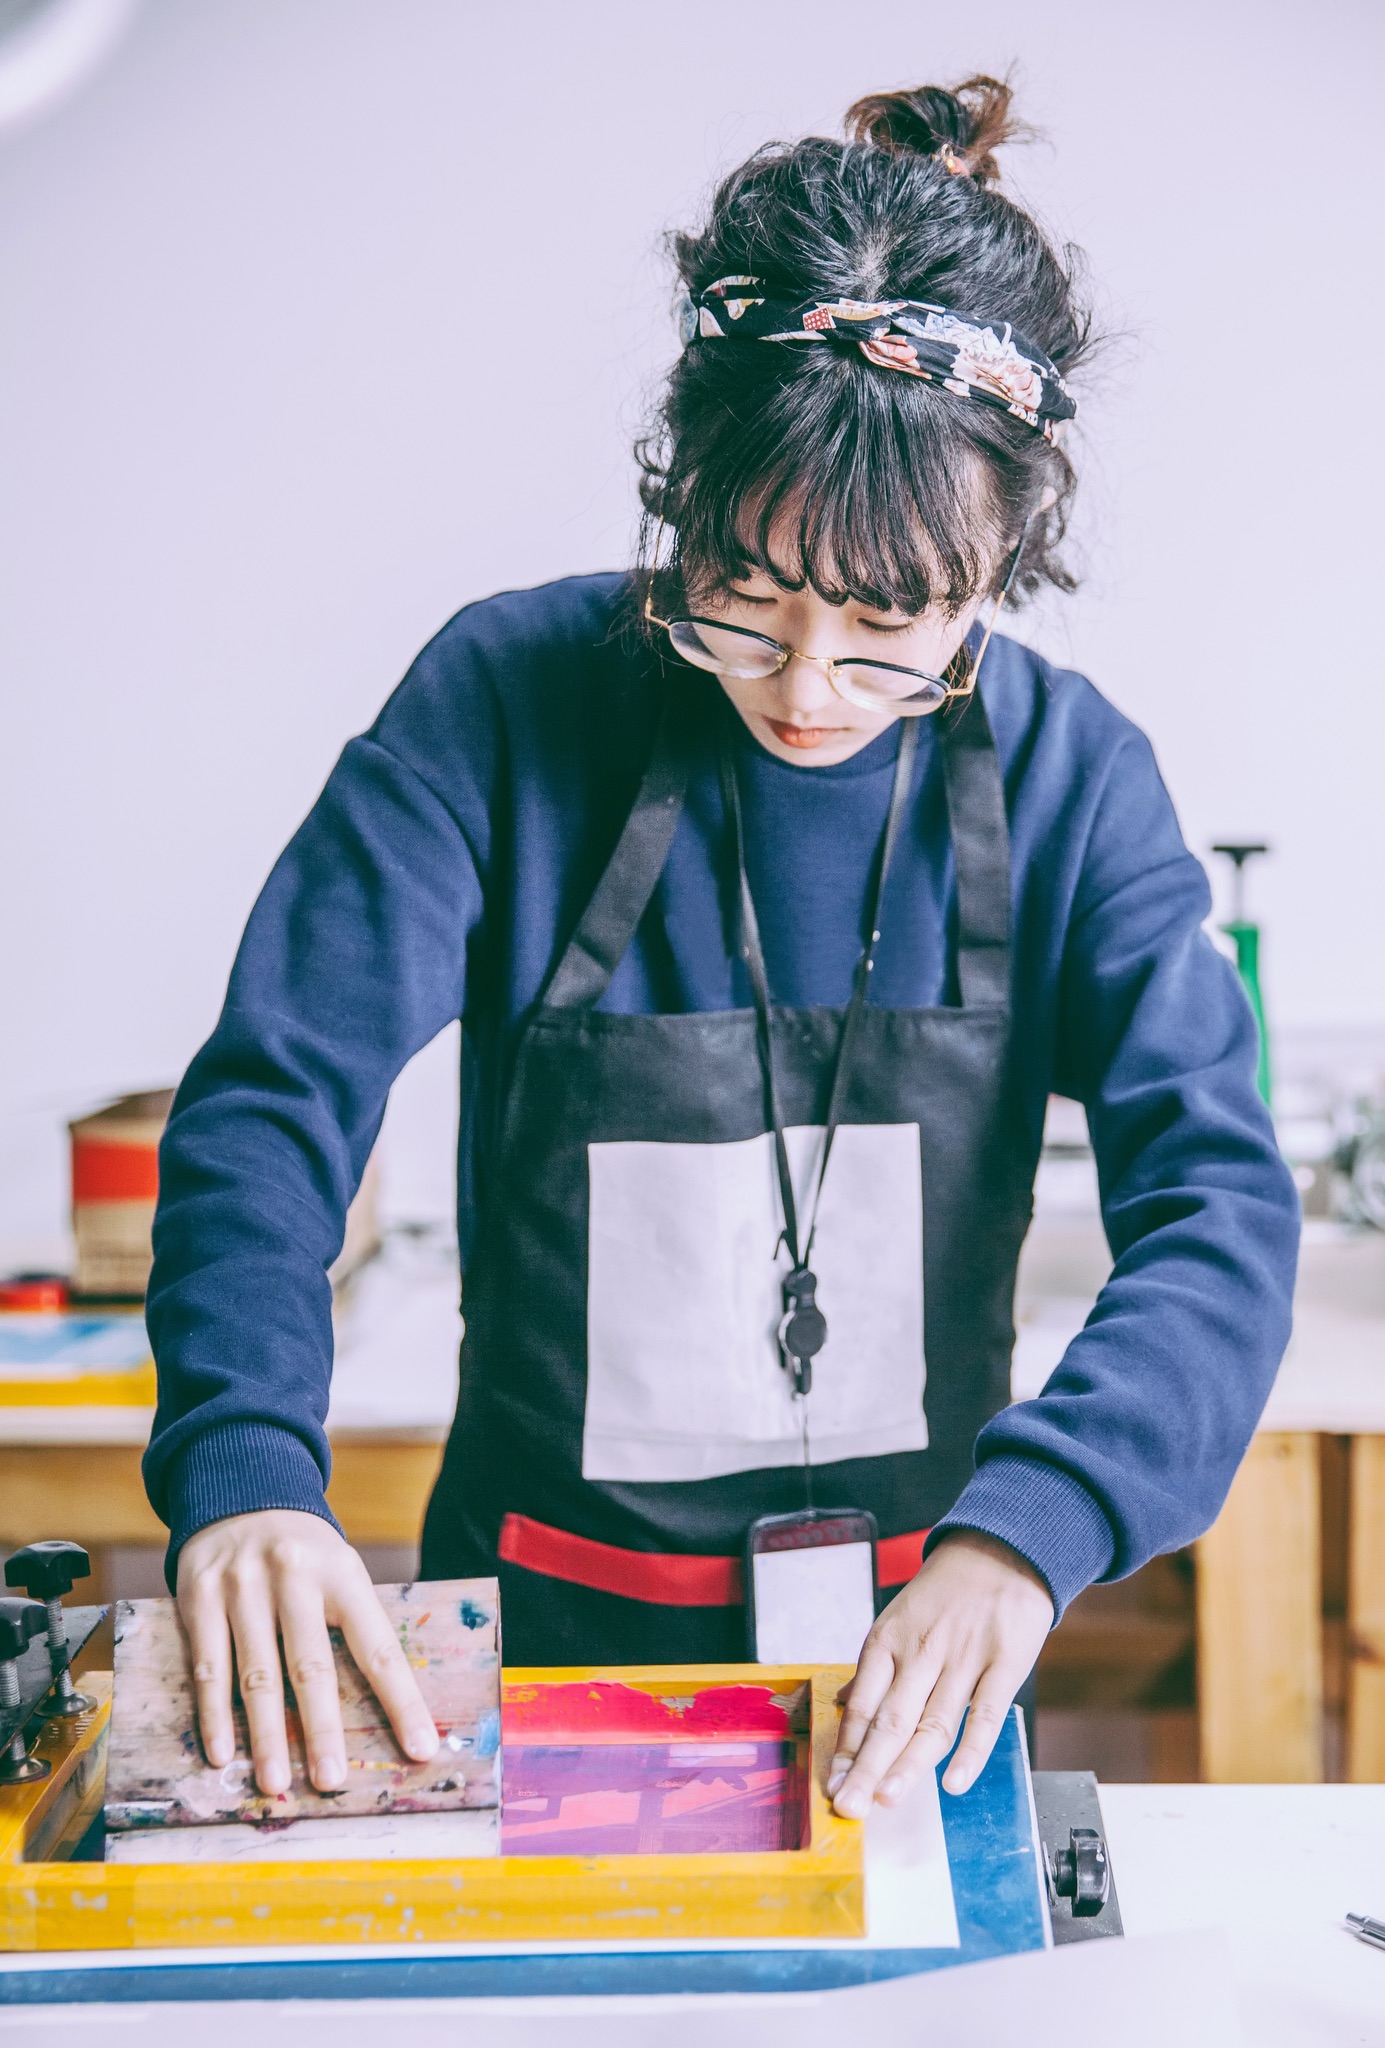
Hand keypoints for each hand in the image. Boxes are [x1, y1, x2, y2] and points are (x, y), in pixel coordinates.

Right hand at [176, 1508, 438, 1795]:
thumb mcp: (340, 1570)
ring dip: (265, 1735)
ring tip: (274, 1782)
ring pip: (257, 1673)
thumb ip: (354, 1625)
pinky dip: (214, 1714)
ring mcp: (244, 1586)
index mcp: (344, 1574)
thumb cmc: (304, 1551)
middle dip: (323, 1730)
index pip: (379, 1647)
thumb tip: (387, 1709)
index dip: (402, 1702)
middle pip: (312, 1666)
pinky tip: (222, 1752)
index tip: (420, 1749)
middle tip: (331, 1781)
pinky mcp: (200, 1595)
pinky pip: (208, 1665)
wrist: (241, 1488)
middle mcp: (295, 1576)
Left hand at [828, 1531, 1052, 1815]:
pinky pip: (985, 1714)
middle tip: (851, 1807)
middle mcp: (920, 1652)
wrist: (1002, 1552)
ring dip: (909, 1766)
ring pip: (932, 1722)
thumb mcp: (898, 1620)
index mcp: (888, 1641)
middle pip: (889, 1719)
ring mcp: (962, 1658)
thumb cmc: (945, 1594)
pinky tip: (954, 1782)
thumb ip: (875, 1669)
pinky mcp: (1004, 1664)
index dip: (846, 1748)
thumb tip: (842, 1704)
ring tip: (887, 1801)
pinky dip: (971, 1751)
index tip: (833, 1785)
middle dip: (867, 1767)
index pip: (861, 1703)